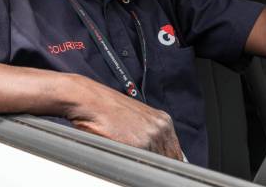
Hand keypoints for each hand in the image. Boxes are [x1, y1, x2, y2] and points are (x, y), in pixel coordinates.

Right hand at [64, 75, 183, 160]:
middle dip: (155, 163)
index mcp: (163, 120)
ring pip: (155, 163)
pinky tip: (122, 155)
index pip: (175, 152)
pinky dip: (133, 164)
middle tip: (139, 161)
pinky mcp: (137, 144)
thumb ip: (151, 135)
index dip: (166, 161)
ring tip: (127, 155)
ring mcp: (151, 136)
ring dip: (143, 164)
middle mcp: (160, 127)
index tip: (158, 164)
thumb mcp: (137, 119)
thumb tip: (157, 154)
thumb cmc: (108, 109)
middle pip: (169, 158)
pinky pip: (142, 164)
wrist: (90, 101)